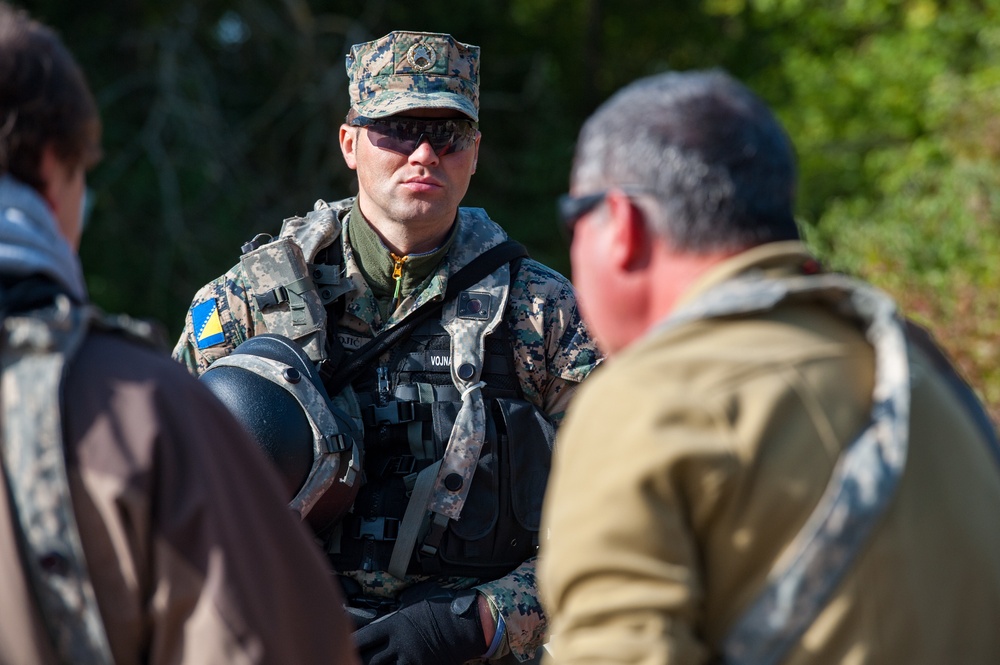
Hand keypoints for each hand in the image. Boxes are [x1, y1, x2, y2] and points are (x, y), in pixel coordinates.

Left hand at [353, 588, 485, 664]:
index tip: (342, 645)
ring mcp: (411, 659)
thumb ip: (399, 609)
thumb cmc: (443, 607)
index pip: (363, 637)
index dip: (351, 644)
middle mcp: (399, 644)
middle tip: (348, 659)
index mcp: (394, 624)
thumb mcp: (416, 601)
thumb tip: (388, 610)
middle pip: (369, 660)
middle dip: (357, 661)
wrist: (466, 623)